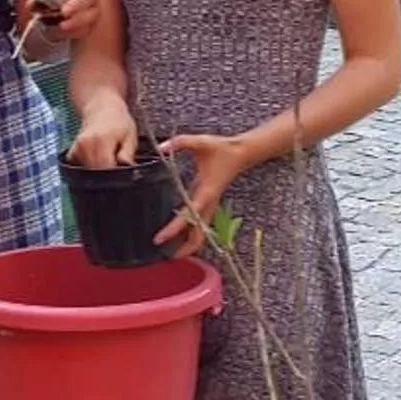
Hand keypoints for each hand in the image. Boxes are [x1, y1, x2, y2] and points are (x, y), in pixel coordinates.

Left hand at [31, 0, 109, 42]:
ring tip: (62, 26)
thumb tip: (31, 4)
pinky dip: (75, 31)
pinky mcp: (89, 24)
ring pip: (92, 16)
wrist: (52, 11)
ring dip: (77, 21)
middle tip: (64, 11)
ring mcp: (92, 9)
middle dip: (79, 4)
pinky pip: (87, 28)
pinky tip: (63, 32)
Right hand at [67, 102, 138, 169]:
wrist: (101, 109)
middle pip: (96, 173)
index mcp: (101, 140)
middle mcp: (85, 145)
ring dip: (99, 172)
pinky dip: (89, 168)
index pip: (106, 168)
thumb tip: (126, 168)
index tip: (123, 172)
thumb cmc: (119, 122)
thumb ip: (127, 154)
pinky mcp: (72, 153)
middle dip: (108, 175)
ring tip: (107, 157)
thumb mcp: (130, 136)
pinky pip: (80, 170)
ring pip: (88, 173)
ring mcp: (76, 149)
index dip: (116, 175)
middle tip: (116, 162)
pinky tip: (97, 157)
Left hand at [156, 131, 260, 253]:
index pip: (189, 216)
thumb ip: (180, 142)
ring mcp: (210, 205)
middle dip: (185, 249)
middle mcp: (209, 203)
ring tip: (170, 252)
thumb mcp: (200, 142)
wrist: (241, 153)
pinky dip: (191, 232)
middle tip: (166, 258)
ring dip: (189, 244)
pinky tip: (178, 235)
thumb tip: (161, 147)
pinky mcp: (209, 203)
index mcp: (206, 192)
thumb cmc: (221, 148)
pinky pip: (200, 223)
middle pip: (200, 234)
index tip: (160, 238)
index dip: (174, 229)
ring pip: (202, 232)